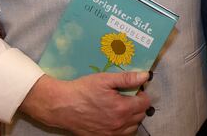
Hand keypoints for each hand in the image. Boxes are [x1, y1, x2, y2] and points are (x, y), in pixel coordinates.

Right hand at [20, 72, 150, 135]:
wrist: (62, 105)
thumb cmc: (82, 90)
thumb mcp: (105, 79)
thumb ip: (127, 78)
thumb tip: (145, 76)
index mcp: (122, 108)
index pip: (145, 104)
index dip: (142, 94)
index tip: (136, 90)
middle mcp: (119, 124)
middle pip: (140, 116)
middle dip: (138, 105)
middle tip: (128, 97)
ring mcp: (110, 134)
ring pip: (132, 128)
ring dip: (132, 118)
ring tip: (123, 107)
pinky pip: (121, 135)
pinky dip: (123, 128)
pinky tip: (115, 118)